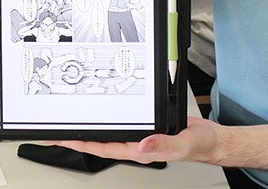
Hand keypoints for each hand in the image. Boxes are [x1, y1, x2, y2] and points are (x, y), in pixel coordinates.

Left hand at [52, 116, 222, 164]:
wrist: (211, 139)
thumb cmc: (199, 144)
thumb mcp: (183, 144)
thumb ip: (162, 144)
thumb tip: (142, 143)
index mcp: (141, 150)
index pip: (104, 148)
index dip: (82, 144)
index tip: (65, 138)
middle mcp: (138, 144)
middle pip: (101, 142)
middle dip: (78, 137)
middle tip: (56, 132)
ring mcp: (142, 136)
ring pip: (110, 133)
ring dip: (91, 129)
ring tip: (71, 124)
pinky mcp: (148, 126)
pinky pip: (123, 123)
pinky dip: (110, 119)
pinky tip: (102, 116)